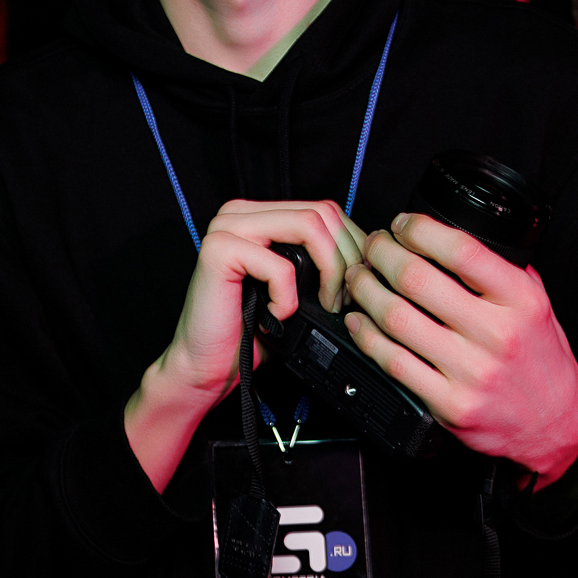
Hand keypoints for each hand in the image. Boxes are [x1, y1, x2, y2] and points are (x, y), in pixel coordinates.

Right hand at [125, 199, 365, 490]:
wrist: (206, 367)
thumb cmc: (249, 334)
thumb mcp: (297, 290)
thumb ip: (322, 263)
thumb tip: (371, 259)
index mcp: (262, 215)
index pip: (327, 210)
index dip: (354, 247)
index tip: (358, 287)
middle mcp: (242, 212)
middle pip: (323, 212)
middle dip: (347, 260)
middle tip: (343, 302)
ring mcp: (227, 227)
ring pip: (310, 225)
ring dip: (329, 272)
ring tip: (322, 306)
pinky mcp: (218, 250)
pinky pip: (279, 264)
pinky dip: (288, 296)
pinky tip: (277, 316)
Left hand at [343, 214, 577, 488]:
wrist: (554, 421)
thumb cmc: (540, 357)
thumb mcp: (536, 303)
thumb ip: (500, 269)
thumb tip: (446, 235)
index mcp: (521, 300)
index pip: (461, 250)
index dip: (419, 230)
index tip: (402, 224)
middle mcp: (497, 334)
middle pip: (416, 279)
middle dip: (382, 253)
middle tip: (373, 246)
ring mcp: (471, 372)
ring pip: (396, 319)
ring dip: (366, 290)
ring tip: (359, 277)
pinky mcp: (449, 404)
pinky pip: (393, 362)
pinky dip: (366, 336)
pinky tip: (359, 321)